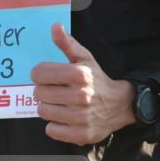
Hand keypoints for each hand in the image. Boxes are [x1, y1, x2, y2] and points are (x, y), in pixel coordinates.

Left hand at [32, 23, 135, 144]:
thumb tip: (54, 26)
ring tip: (62, 105)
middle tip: (58, 92)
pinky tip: (66, 118)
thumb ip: (67, 44)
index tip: (49, 77)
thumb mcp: (85, 59)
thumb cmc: (97, 80)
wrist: (120, 105)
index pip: (38, 73)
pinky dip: (56, 125)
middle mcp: (81, 95)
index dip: (40, 74)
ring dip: (50, 108)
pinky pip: (51, 130)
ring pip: (43, 112)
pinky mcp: (81, 133)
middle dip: (45, 92)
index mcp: (80, 74)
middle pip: (38, 94)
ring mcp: (81, 116)